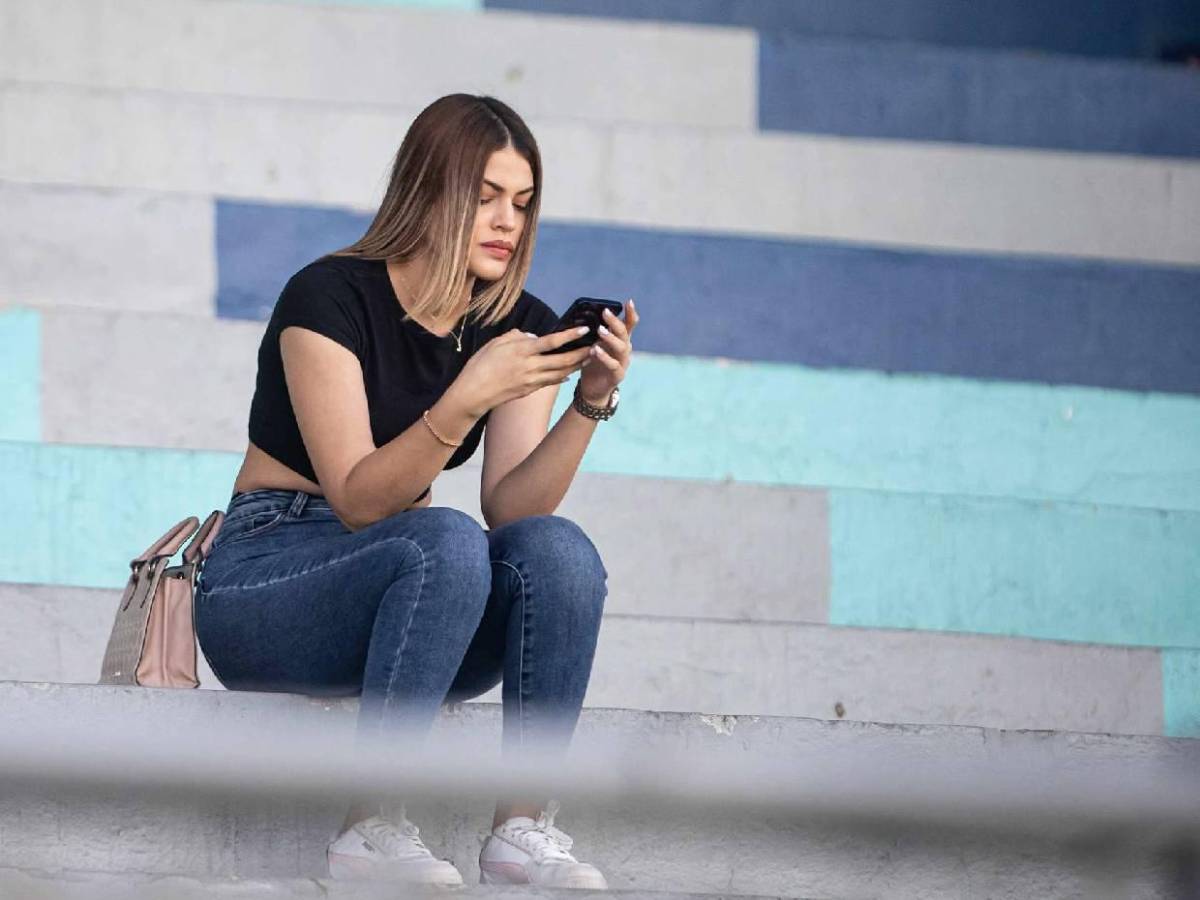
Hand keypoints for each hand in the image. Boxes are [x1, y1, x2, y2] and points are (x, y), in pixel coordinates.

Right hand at [452, 326, 592, 415]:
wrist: (473, 394)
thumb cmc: (480, 365)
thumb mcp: (495, 343)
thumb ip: (516, 336)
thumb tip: (532, 336)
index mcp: (522, 351)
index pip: (552, 341)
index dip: (570, 336)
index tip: (585, 330)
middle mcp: (530, 366)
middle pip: (562, 360)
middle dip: (581, 354)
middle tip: (596, 347)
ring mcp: (531, 380)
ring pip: (560, 373)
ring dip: (575, 366)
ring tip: (588, 359)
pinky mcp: (529, 390)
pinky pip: (550, 382)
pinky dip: (561, 377)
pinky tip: (569, 373)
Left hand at [578, 299, 637, 404]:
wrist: (593, 389)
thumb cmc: (593, 364)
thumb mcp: (595, 344)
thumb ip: (596, 333)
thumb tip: (587, 315)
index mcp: (620, 341)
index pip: (629, 325)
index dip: (631, 314)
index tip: (629, 301)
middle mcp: (624, 350)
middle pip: (624, 333)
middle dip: (615, 322)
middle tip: (605, 312)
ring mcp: (623, 363)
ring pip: (622, 348)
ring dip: (611, 337)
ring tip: (599, 330)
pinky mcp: (617, 375)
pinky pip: (613, 365)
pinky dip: (605, 357)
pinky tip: (595, 350)